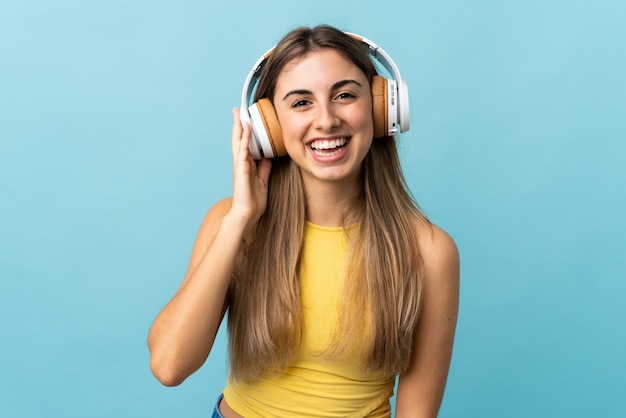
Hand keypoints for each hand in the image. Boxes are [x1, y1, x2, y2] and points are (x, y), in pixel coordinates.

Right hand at [228, 108, 271, 232]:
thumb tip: (269, 156)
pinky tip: (246, 127)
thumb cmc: (253, 201)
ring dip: (239, 126)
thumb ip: (264, 168)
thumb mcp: (263, 180)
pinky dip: (245, 138)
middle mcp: (241, 163)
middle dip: (238, 124)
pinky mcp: (241, 169)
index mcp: (246, 165)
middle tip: (237, 109)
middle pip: (239, 139)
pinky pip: (243, 150)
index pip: (245, 144)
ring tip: (239, 113)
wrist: (247, 214)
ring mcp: (240, 165)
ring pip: (239, 141)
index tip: (246, 118)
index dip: (245, 131)